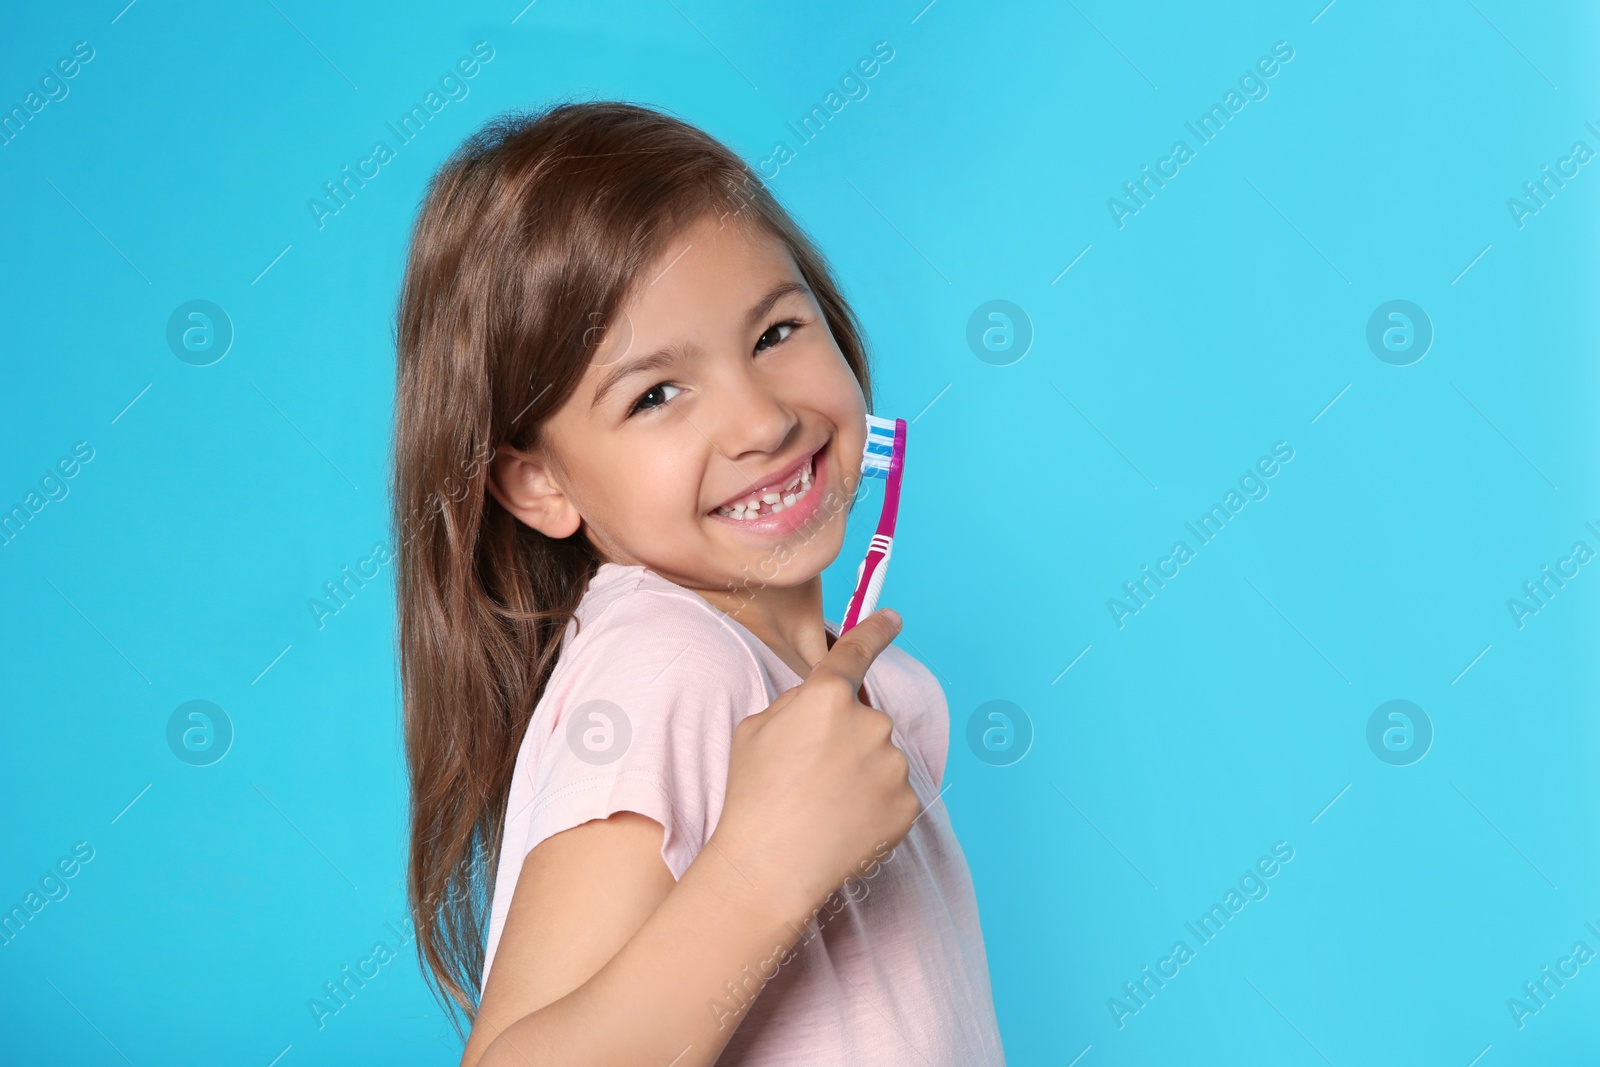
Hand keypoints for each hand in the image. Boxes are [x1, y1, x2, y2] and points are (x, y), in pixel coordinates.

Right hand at [711, 608, 919, 920]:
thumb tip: (820, 703)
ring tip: (822, 808)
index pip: (856, 651)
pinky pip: (894, 794)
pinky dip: (874, 807)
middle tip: (808, 776)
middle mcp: (869, 723)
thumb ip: (795, 704)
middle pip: (863, 719)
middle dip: (843, 740)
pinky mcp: (907, 804)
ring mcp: (893, 765)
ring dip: (860, 774)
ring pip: (880, 758)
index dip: (875, 630)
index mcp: (827, 697)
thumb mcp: (754, 730)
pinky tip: (843, 826)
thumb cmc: (752, 797)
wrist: (769, 868)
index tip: (892, 618)